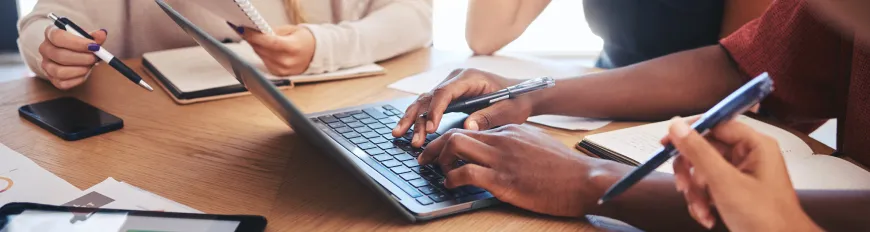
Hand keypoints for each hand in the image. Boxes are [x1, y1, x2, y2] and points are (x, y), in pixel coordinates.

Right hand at [38, 27, 106, 89]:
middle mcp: (45, 49)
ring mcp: (46, 65)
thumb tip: (102, 34)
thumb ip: (95, 36)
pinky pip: (63, 83)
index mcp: (51, 33)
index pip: (58, 37)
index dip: (77, 43)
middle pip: (60, 55)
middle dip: (82, 58)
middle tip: (95, 58)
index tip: (94, 46)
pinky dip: (78, 79)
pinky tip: (85, 72)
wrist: (73, 55)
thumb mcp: (87, 37)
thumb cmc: (79, 44)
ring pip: (60, 71)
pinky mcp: (52, 79)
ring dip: (80, 69)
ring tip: (90, 65)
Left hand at [241, 25, 315, 75]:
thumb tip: (255, 32)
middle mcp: (287, 62)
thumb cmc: (304, 40)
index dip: (254, 36)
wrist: (315, 53)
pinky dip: (262, 54)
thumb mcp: (290, 30)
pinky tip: (263, 48)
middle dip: (253, 40)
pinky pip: (264, 62)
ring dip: (256, 47)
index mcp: (292, 48)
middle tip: (246, 31)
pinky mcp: (278, 74)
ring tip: (255, 38)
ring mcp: (282, 70)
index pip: (269, 42)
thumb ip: (273, 32)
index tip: (243, 30)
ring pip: (260, 56)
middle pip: (262, 50)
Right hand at [393, 68, 535, 146]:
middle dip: (416, 117)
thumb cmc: (516, 101)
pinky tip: (407, 131)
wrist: (522, 94)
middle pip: (429, 97)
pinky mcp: (449, 97)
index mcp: (469, 78)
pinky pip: (429, 106)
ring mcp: (451, 88)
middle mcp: (456, 80)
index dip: (435, 110)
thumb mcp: (507, 111)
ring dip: (413, 119)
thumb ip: (488, 117)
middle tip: (407, 136)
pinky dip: (418, 119)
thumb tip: (467, 127)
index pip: (445, 92)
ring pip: (425, 102)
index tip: (430, 129)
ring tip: (398, 135)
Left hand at [419, 124, 605, 216]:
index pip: (471, 129)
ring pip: (455, 146)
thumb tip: (502, 154)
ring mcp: (501, 159)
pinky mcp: (503, 180)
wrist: (585, 180)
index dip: (452, 141)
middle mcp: (502, 139)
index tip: (443, 152)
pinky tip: (451, 185)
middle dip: (434, 146)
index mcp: (510, 131)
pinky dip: (451, 178)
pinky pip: (465, 173)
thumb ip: (517, 145)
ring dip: (438, 159)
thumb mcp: (538, 146)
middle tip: (424, 159)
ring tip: (435, 171)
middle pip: (456, 133)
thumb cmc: (565, 169)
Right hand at [665, 117, 820, 230]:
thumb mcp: (724, 183)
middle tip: (683, 186)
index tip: (666, 144)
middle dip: (691, 172)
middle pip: (705, 150)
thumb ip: (699, 152)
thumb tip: (677, 127)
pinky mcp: (736, 191)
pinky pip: (709, 187)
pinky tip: (707, 216)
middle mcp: (749, 156)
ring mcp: (742, 174)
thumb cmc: (764, 218)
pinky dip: (702, 202)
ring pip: (703, 171)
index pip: (715, 124)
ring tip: (701, 209)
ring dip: (696, 192)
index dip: (689, 133)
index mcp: (754, 145)